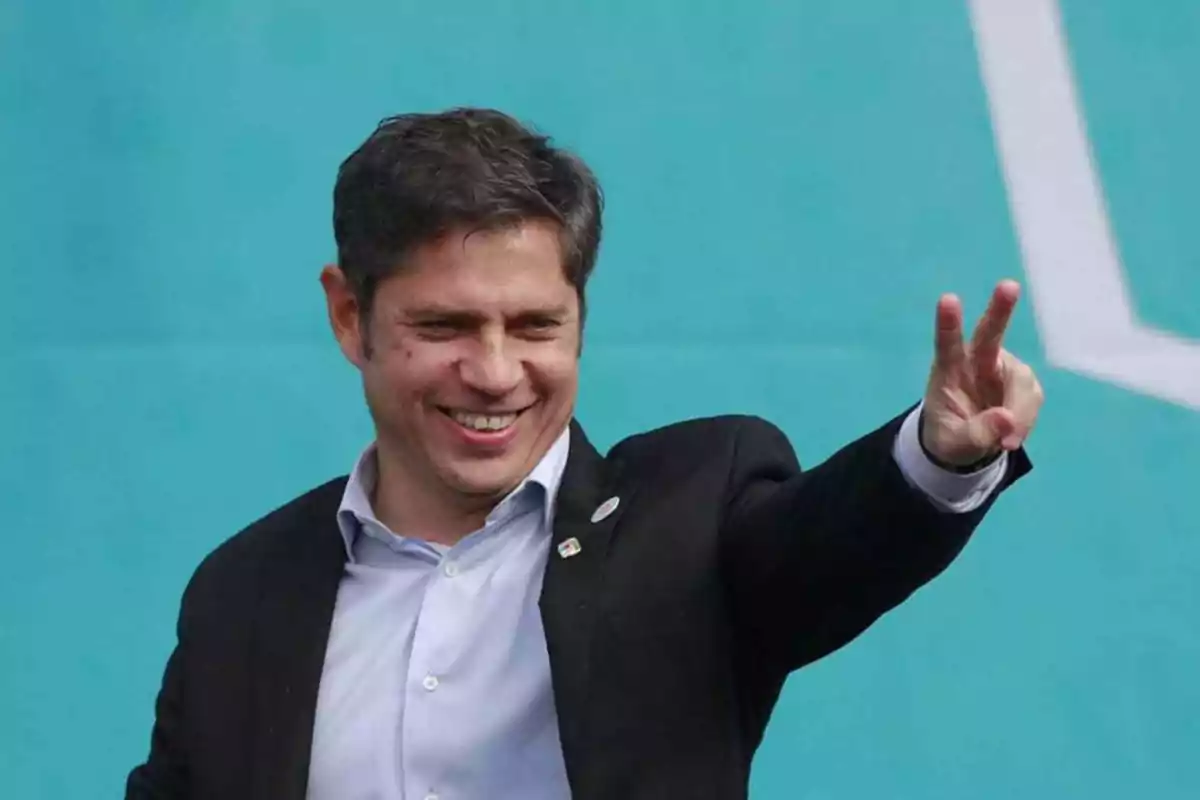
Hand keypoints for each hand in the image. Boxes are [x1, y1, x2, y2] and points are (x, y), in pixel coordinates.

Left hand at [921, 279, 1043, 467]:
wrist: (966, 443)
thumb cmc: (950, 436)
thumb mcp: (955, 444)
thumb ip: (977, 434)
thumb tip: (1007, 421)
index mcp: (949, 370)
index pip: (948, 344)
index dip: (949, 323)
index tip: (948, 299)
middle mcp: (977, 361)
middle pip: (990, 333)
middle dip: (1000, 310)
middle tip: (1009, 286)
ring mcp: (1003, 370)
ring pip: (1022, 382)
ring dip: (1020, 412)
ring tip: (1006, 442)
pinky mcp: (1023, 384)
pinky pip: (1032, 399)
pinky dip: (1026, 421)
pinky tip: (1012, 437)